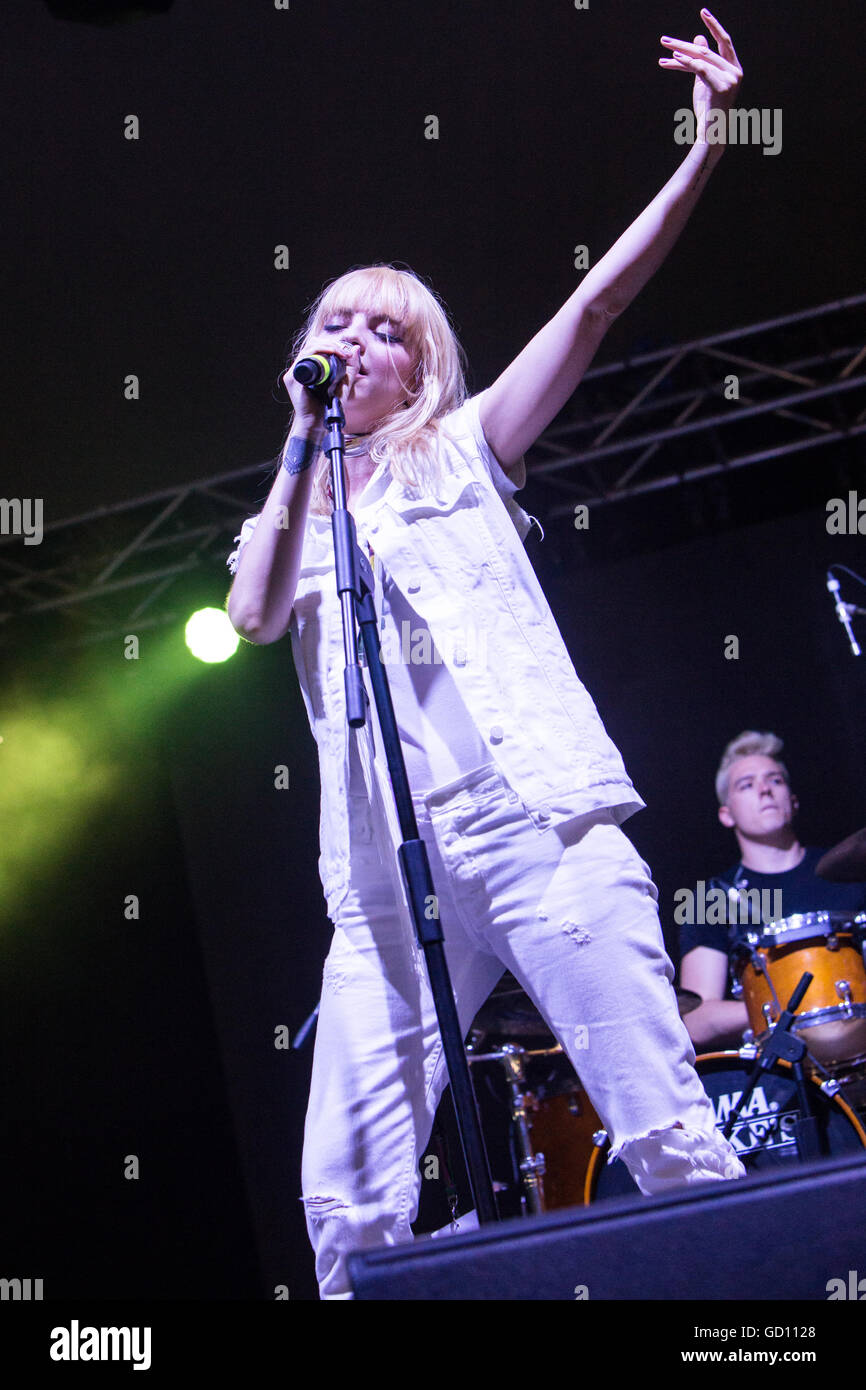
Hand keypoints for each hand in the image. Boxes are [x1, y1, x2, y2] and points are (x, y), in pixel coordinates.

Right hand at [281, 336, 363, 430]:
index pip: (319, 346)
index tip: (347, 352)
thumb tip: (356, 348)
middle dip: (332, 343)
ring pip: (310, 346)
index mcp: (311, 368)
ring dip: (328, 345)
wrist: (318, 423)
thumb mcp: (344, 384)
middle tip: (346, 352)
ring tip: (341, 353)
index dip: (333, 344)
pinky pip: (304, 356)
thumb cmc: (329, 406)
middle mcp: (301, 368)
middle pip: (314, 343)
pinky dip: (319, 350)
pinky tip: (331, 353)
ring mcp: (295, 372)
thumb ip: (351, 368)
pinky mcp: (292, 377)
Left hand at [659, 9, 742, 138]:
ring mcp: (731, 79)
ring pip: (702, 58)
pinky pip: (700, 69)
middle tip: (664, 39)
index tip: (703, 11)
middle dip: (684, 44)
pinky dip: (686, 63)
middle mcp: (735, 71)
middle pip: (707, 50)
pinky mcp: (722, 86)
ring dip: (680, 53)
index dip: (714, 25)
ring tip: (665, 49)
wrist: (712, 134)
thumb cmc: (708, 110)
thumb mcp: (702, 81)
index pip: (724, 42)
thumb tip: (697, 38)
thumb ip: (700, 60)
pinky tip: (674, 59)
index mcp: (734, 68)